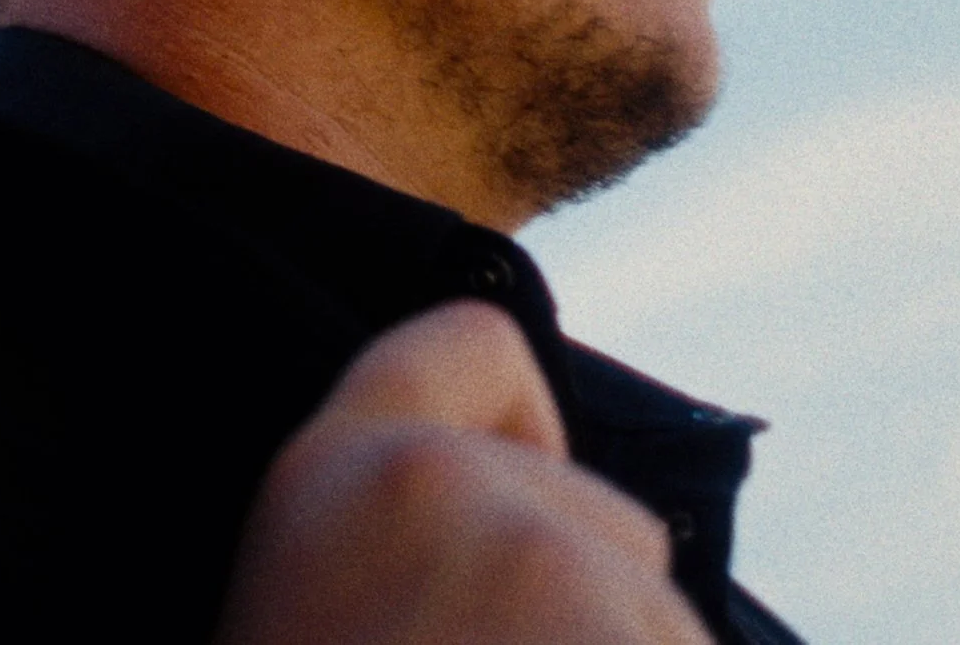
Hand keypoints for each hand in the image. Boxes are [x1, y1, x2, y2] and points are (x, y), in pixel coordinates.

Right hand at [216, 301, 710, 644]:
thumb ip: (386, 536)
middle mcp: (433, 486)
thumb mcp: (302, 602)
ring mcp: (546, 565)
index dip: (518, 432)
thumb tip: (505, 524)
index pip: (473, 345)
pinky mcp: (635, 641)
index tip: (497, 543)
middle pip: (605, 522)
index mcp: (326, 473)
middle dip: (585, 614)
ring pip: (658, 617)